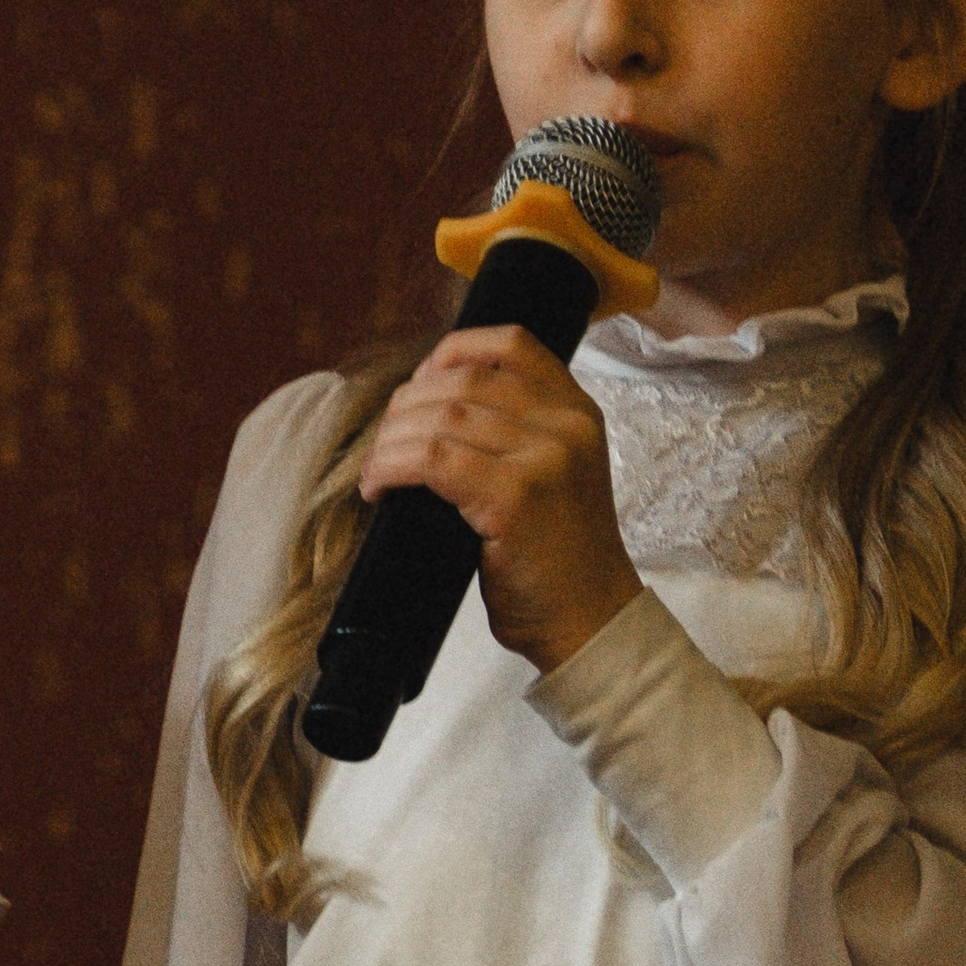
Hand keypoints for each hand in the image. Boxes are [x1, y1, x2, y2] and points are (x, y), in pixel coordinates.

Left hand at [358, 322, 642, 676]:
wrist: (589, 621)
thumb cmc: (559, 559)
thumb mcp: (555, 475)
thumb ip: (515, 433)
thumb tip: (429, 407)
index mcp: (578, 412)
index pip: (512, 344)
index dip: (452, 351)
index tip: (419, 381)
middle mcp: (566, 425)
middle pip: (461, 381)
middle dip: (405, 407)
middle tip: (384, 443)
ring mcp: (545, 458)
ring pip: (439, 419)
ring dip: (390, 441)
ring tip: (376, 471)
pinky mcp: (515, 497)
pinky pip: (431, 460)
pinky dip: (391, 468)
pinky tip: (379, 490)